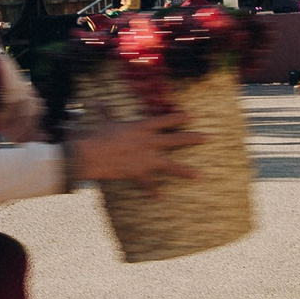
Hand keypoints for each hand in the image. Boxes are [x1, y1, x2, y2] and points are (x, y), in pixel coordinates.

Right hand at [68, 113, 204, 185]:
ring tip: (199, 175)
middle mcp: (148, 142)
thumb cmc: (97, 135)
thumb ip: (105, 111)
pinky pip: (149, 184)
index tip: (192, 116)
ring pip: (171, 165)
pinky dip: (154, 190)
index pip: (165, 120)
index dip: (179, 118)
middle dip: (193, 139)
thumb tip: (96, 102)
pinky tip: (160, 196)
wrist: (91, 155)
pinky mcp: (139, 173)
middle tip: (209, 138)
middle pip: (176, 140)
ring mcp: (146, 159)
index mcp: (142, 127)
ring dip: (185, 171)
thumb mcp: (103, 121)